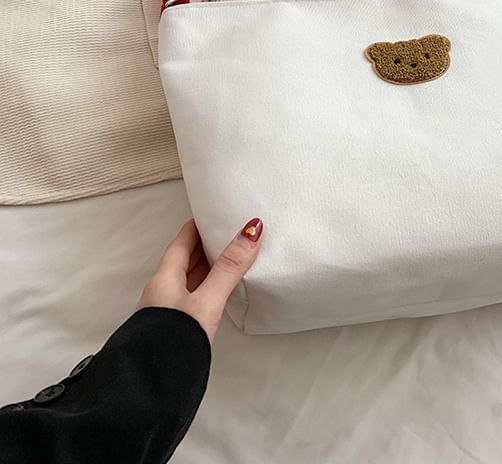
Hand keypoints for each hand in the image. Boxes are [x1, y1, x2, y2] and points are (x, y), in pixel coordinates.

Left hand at [137, 217, 262, 341]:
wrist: (150, 390)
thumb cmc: (171, 343)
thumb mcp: (206, 300)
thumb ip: (229, 268)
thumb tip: (250, 233)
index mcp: (164, 280)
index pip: (181, 243)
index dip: (196, 227)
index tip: (209, 214)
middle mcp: (162, 293)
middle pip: (184, 260)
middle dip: (204, 245)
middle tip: (223, 232)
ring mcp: (167, 313)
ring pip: (188, 281)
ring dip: (206, 267)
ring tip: (226, 258)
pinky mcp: (175, 331)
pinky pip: (193, 299)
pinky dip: (207, 288)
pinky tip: (217, 294)